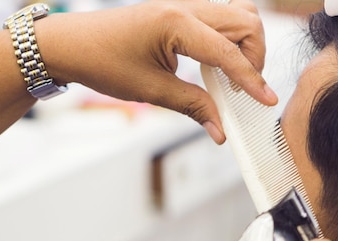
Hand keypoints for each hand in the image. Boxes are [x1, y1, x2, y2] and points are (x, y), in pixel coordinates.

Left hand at [37, 0, 277, 142]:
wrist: (70, 44)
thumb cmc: (102, 61)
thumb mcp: (151, 90)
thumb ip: (193, 107)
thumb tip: (221, 130)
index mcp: (176, 23)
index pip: (229, 52)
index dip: (252, 80)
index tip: (268, 100)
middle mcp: (185, 7)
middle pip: (246, 22)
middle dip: (255, 57)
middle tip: (243, 89)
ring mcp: (184, 6)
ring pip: (238, 14)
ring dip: (246, 45)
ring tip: (234, 76)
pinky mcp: (182, 12)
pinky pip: (221, 18)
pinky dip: (230, 40)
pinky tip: (218, 64)